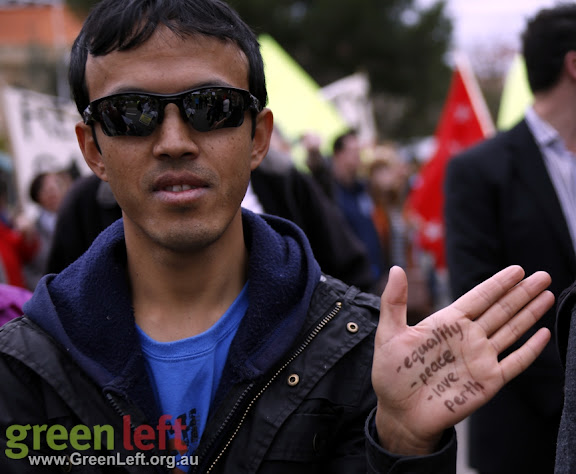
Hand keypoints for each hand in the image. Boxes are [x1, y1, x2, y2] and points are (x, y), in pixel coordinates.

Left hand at [372, 265, 552, 454]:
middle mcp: (467, 337)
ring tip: (548, 295)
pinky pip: (514, 362)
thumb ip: (394, 301)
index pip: (478, 297)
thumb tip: (396, 268)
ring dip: (530, 313)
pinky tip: (545, 334)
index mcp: (446, 323)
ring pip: (511, 330)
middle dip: (522, 292)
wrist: (399, 413)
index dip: (498, 283)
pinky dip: (530, 349)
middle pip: (501, 309)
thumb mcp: (390, 333)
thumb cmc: (391, 374)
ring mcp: (479, 358)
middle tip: (543, 276)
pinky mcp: (488, 381)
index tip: (517, 270)